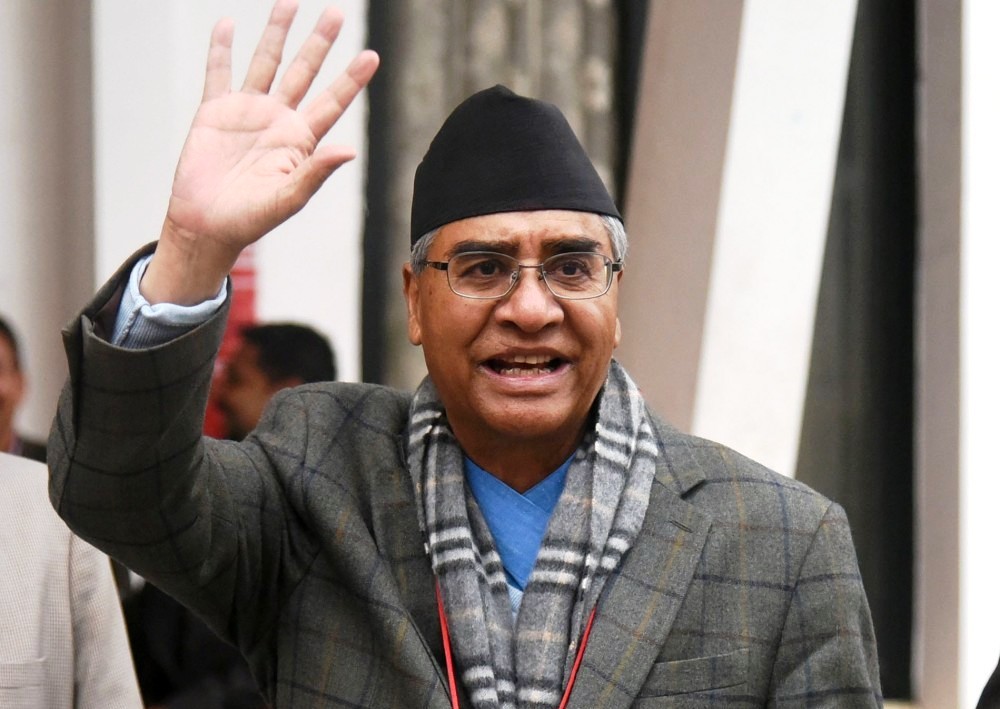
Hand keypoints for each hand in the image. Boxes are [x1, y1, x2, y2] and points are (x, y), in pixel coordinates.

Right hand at [141, 0, 378, 303]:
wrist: (206, 225)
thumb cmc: (250, 220)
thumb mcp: (288, 199)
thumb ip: (317, 173)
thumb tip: (350, 150)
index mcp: (300, 141)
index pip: (332, 102)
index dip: (352, 79)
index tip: (372, 56)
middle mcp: (278, 121)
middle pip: (304, 72)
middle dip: (320, 42)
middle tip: (337, 13)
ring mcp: (247, 113)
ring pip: (266, 62)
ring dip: (277, 33)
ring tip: (290, 2)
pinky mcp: (215, 112)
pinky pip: (219, 73)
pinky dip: (222, 49)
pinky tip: (228, 25)